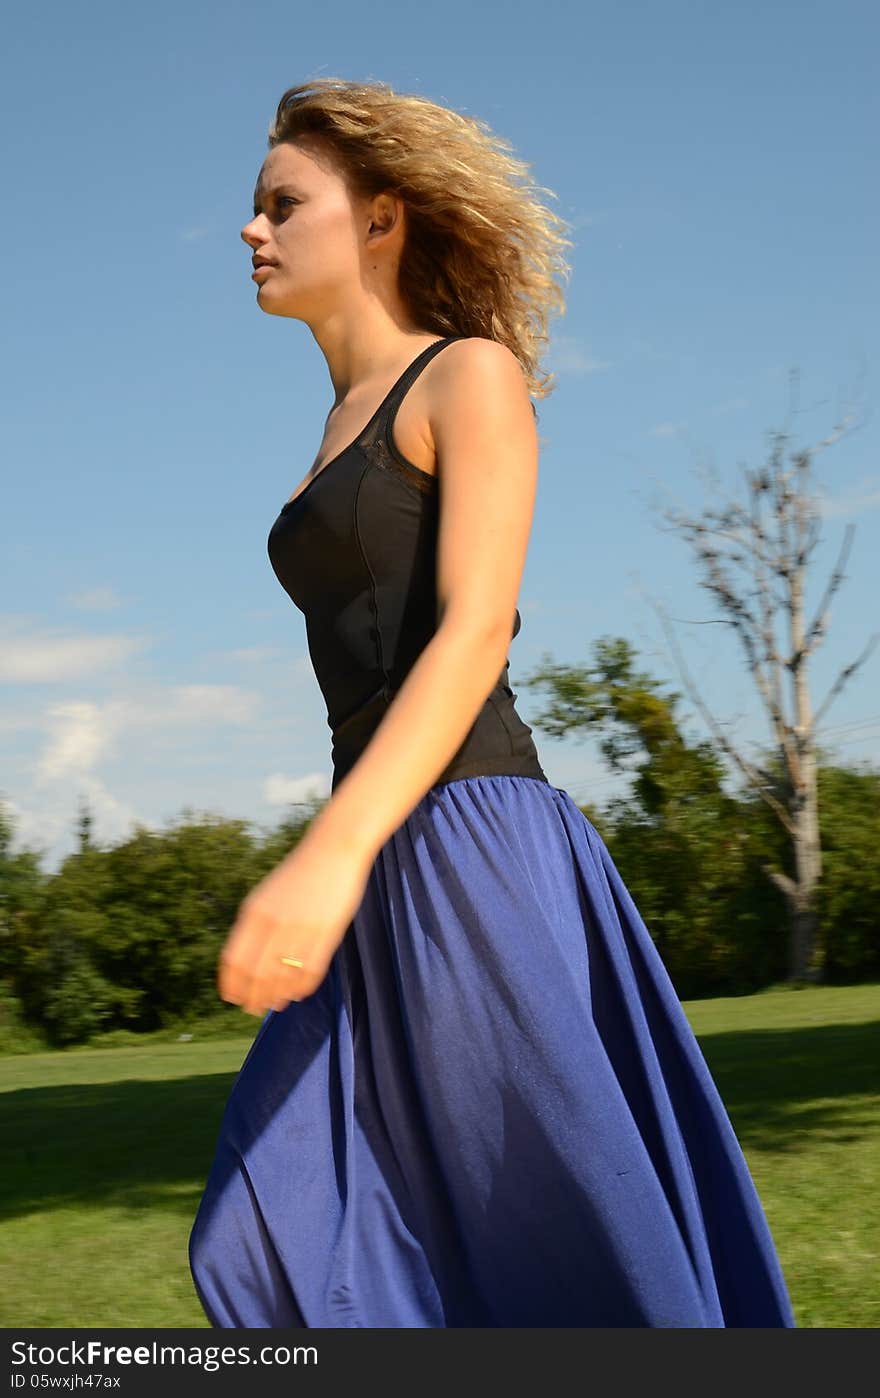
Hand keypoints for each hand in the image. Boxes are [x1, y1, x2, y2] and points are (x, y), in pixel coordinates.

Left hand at [218, 830, 374, 1016]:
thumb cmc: (299, 875)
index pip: (234, 960)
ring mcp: (301, 929)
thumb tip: (244, 965)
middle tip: (253, 1009)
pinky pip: (310, 973)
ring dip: (277, 996)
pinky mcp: (327, 934)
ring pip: (283, 978)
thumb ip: (254, 927)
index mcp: (254, 912)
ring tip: (276, 1004)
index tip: (232, 997)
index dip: (231, 984)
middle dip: (253, 997)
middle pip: (256, 975)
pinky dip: (302, 988)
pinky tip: (298, 993)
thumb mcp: (266, 896)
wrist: (333, 850)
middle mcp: (274, 923)